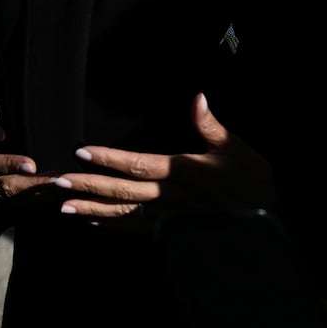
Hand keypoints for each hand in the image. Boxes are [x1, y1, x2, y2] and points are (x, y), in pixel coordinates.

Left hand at [53, 94, 274, 226]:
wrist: (268, 219)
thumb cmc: (251, 178)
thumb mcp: (235, 147)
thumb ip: (210, 124)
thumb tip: (197, 98)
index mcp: (182, 172)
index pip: (138, 164)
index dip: (109, 159)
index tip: (82, 152)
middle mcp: (171, 196)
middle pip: (122, 191)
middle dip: (88, 187)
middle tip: (58, 183)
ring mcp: (170, 216)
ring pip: (124, 213)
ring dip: (93, 211)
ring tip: (64, 208)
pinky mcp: (174, 229)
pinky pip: (138, 229)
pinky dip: (113, 226)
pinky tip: (93, 224)